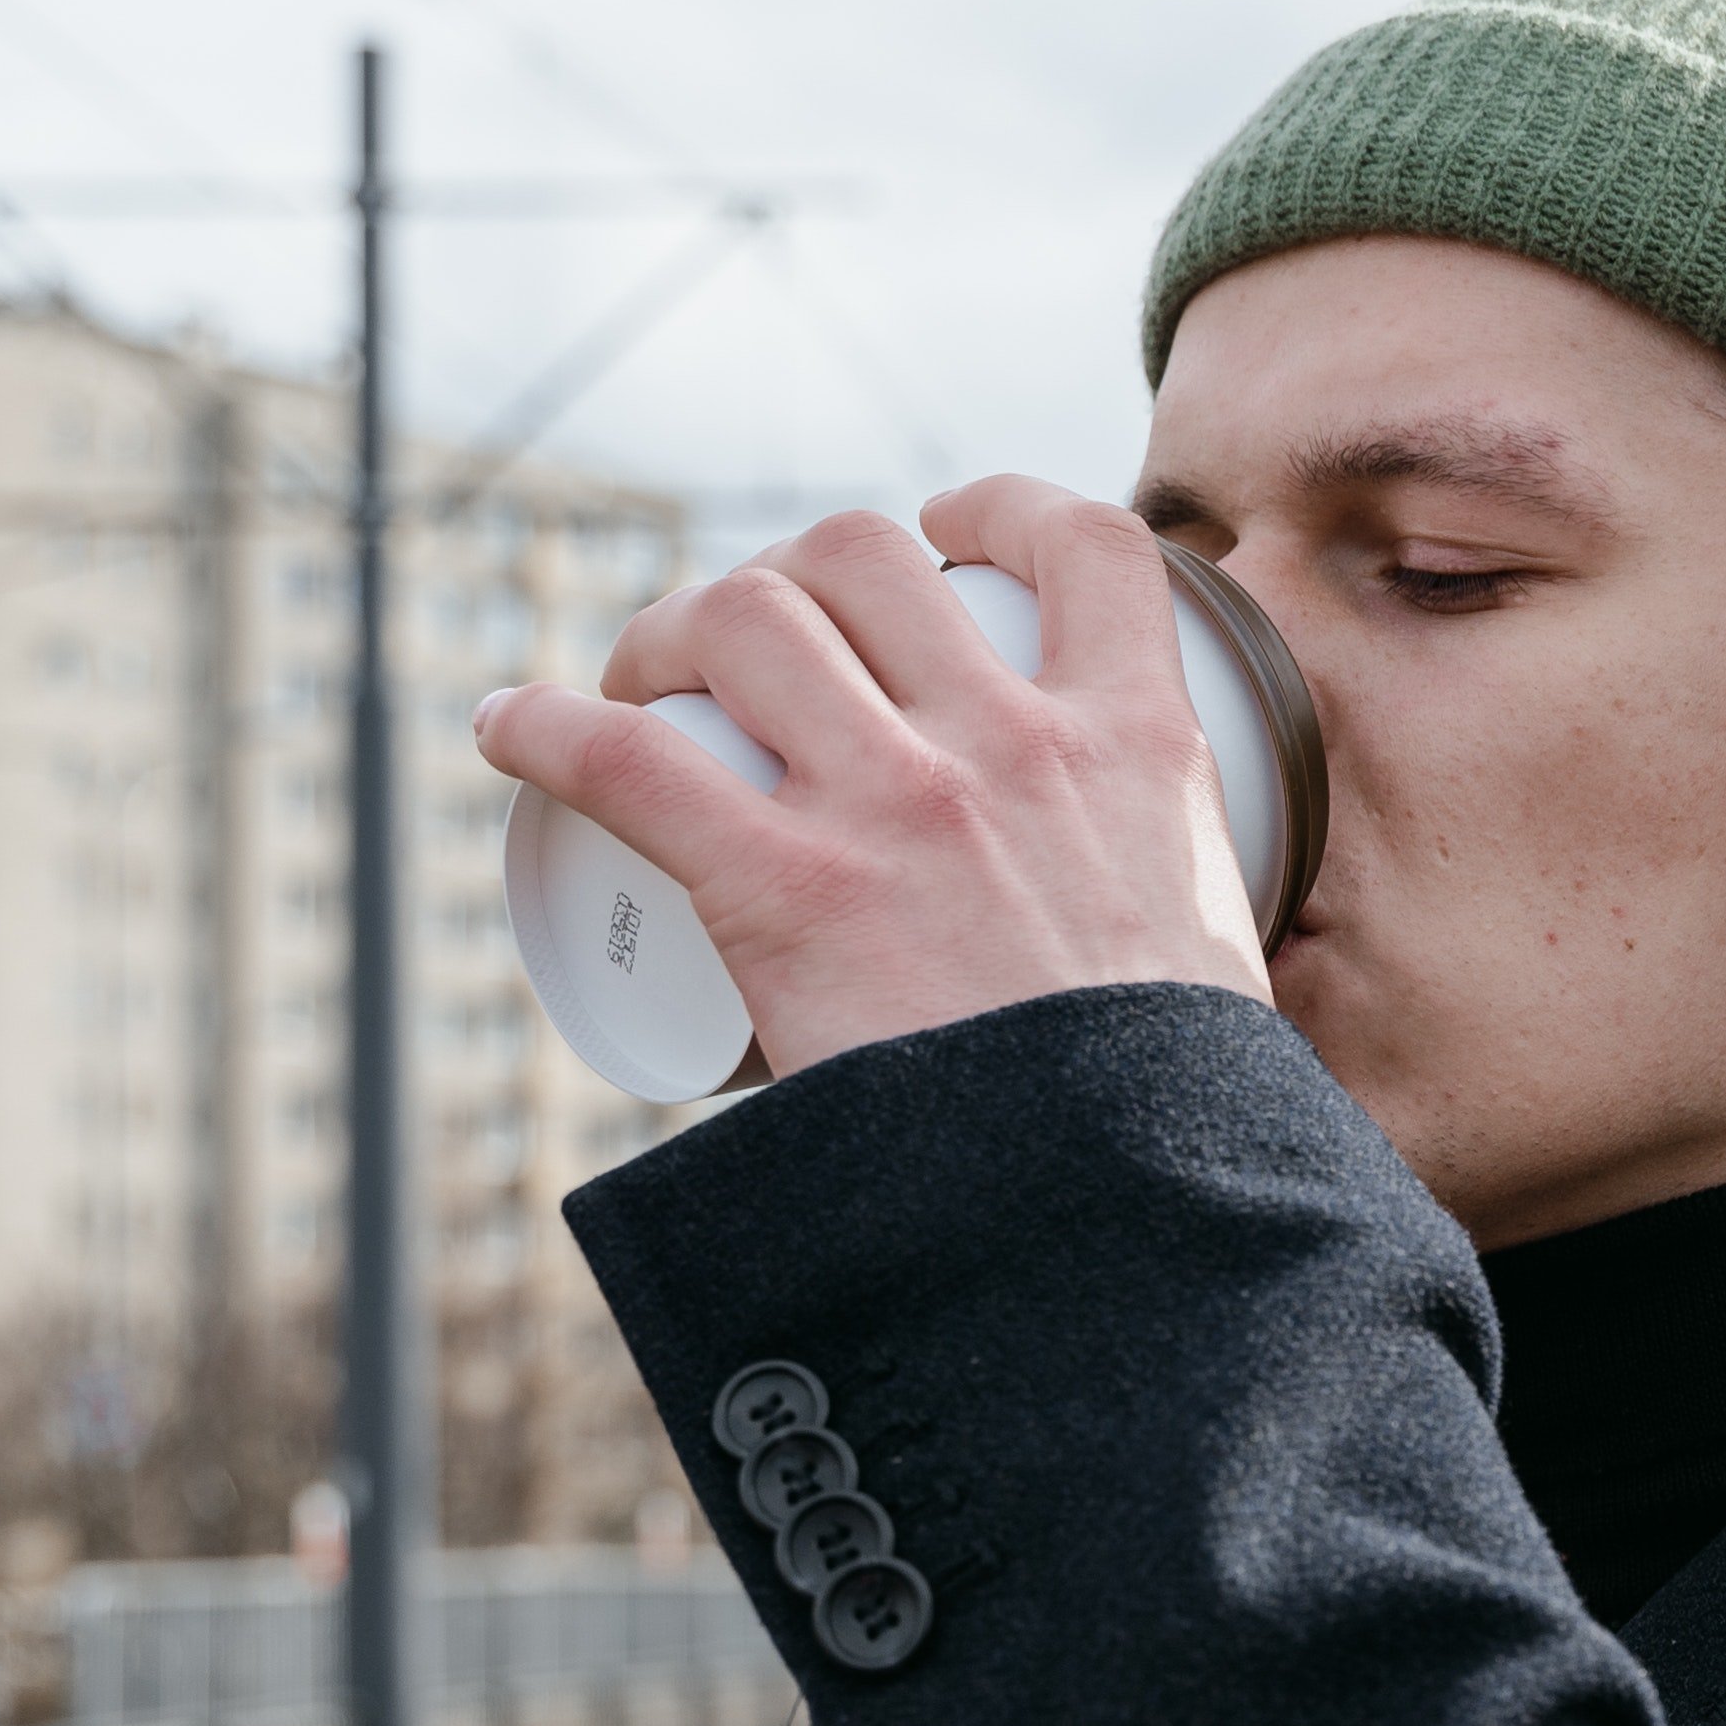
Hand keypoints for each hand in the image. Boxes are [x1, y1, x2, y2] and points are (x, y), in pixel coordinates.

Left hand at [472, 477, 1274, 1074]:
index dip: (994, 509)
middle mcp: (1010, 747)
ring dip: (673, 625)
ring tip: (647, 682)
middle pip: (862, 558)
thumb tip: (1172, 973)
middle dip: (787, 572)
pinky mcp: (786, 893)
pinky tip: (509, 727)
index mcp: (1136, 749)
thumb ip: (1183, 922)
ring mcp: (894, 810)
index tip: (943, 532)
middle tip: (752, 646)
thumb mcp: (1216, 961)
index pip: (1081, 545)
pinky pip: (626, 761)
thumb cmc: (1176, 1122)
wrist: (1124, 1215)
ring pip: (745, 614)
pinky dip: (545, 726)